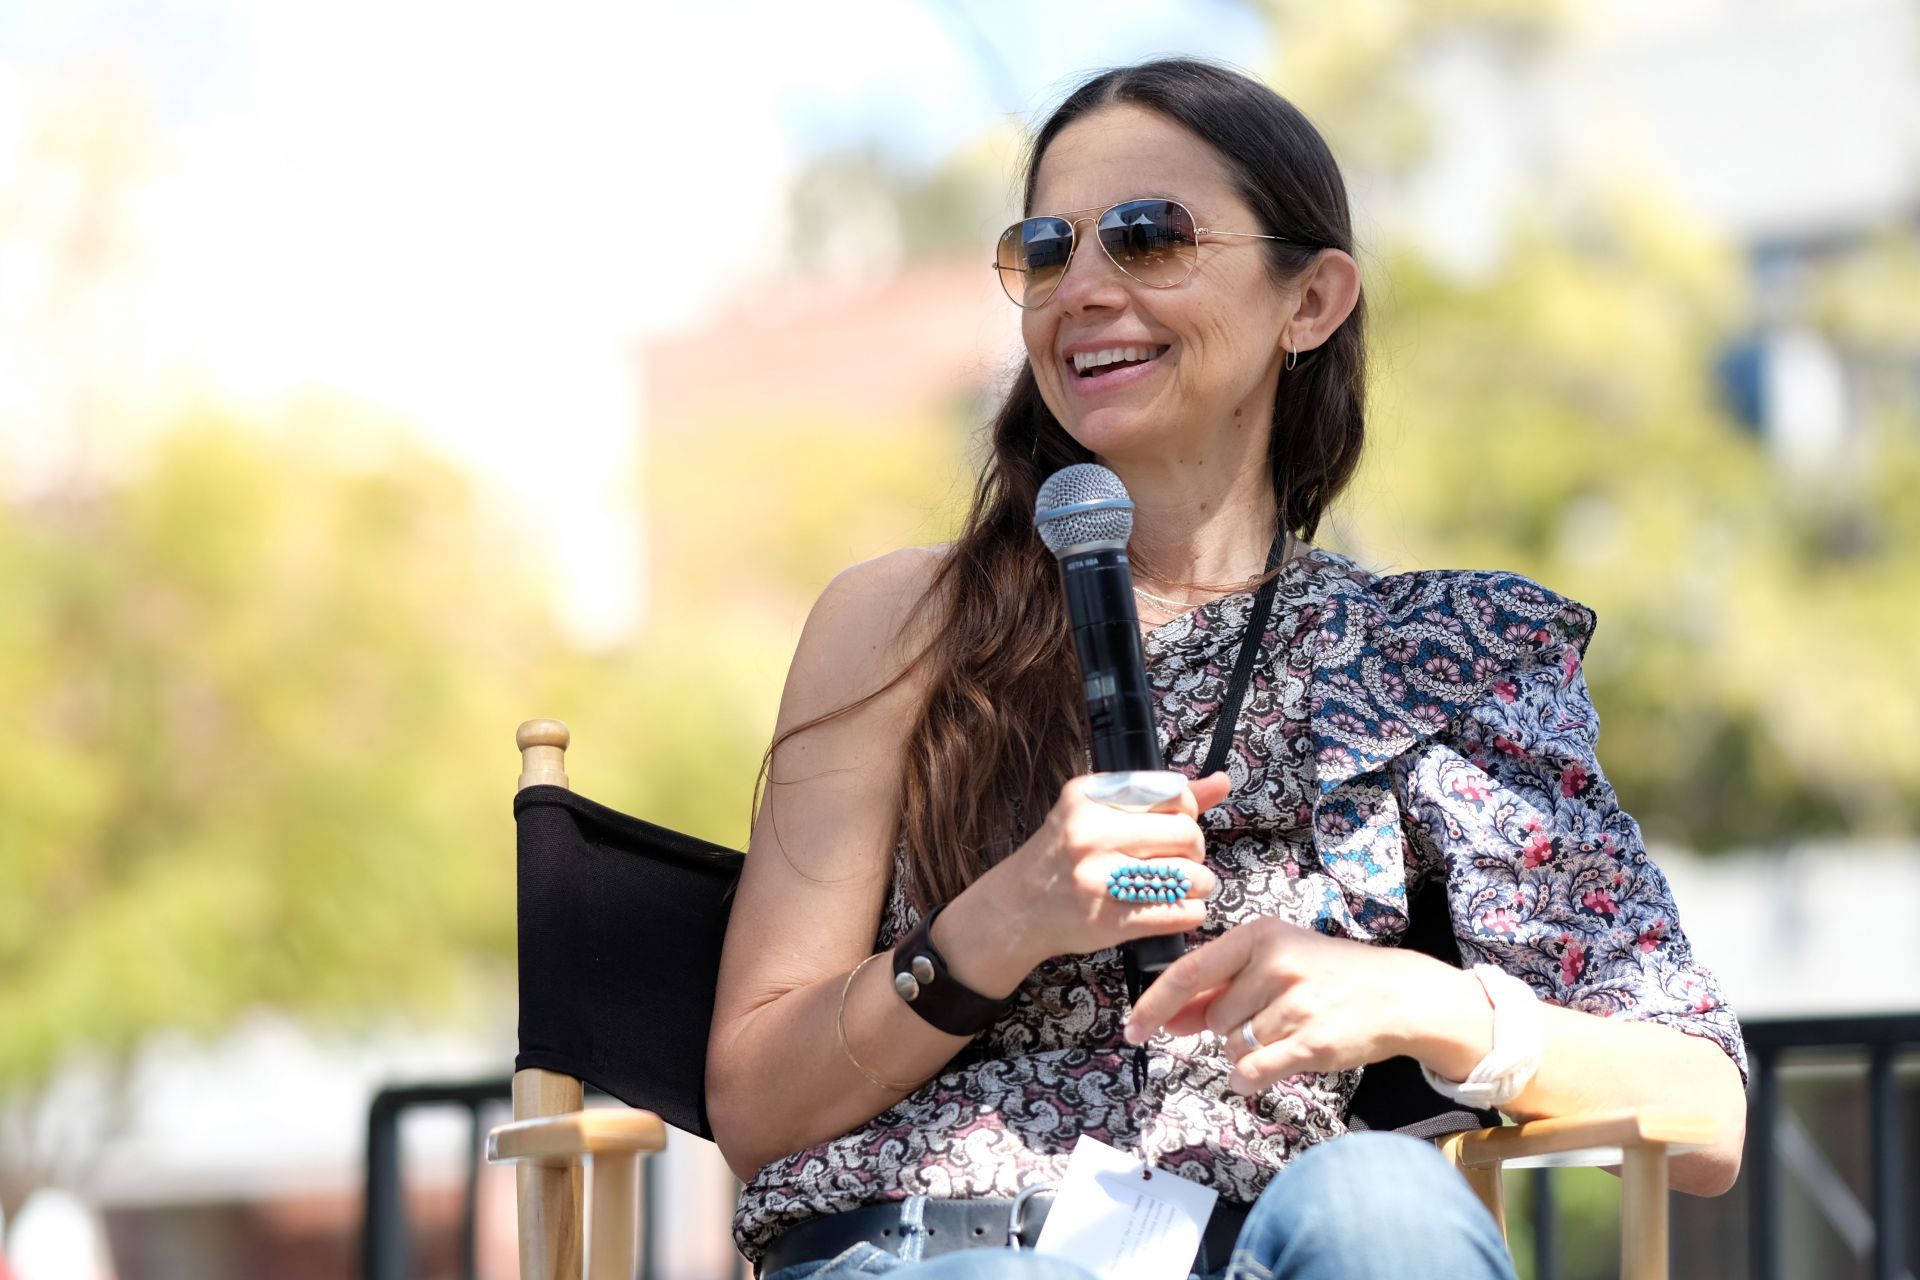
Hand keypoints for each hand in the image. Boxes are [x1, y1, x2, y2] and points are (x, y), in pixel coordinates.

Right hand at [990, 771, 1230, 966]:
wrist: (1015, 907)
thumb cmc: (1064, 855)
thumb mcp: (1099, 812)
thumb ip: (1161, 797)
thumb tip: (1222, 782)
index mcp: (1090, 795)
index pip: (1173, 795)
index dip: (1186, 814)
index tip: (1172, 827)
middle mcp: (1091, 832)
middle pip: (1187, 835)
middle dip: (1195, 851)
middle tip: (1180, 860)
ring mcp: (1099, 878)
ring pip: (1191, 876)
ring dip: (1199, 885)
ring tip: (1182, 886)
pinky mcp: (1108, 920)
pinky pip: (1180, 913)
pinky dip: (1191, 912)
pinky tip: (1177, 908)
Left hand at [1123, 915, 1450, 1093]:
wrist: (1396, 993)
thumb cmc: (1325, 976)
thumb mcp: (1271, 963)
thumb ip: (1216, 988)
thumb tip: (1160, 1018)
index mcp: (1259, 935)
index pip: (1188, 972)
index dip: (1154, 1005)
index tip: (1132, 1030)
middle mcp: (1275, 963)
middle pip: (1213, 1019)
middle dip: (1229, 1028)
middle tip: (1271, 1015)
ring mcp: (1296, 1002)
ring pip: (1232, 1047)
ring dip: (1248, 1050)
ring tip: (1287, 1030)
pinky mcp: (1313, 1041)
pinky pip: (1253, 1071)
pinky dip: (1251, 1077)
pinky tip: (1273, 1064)